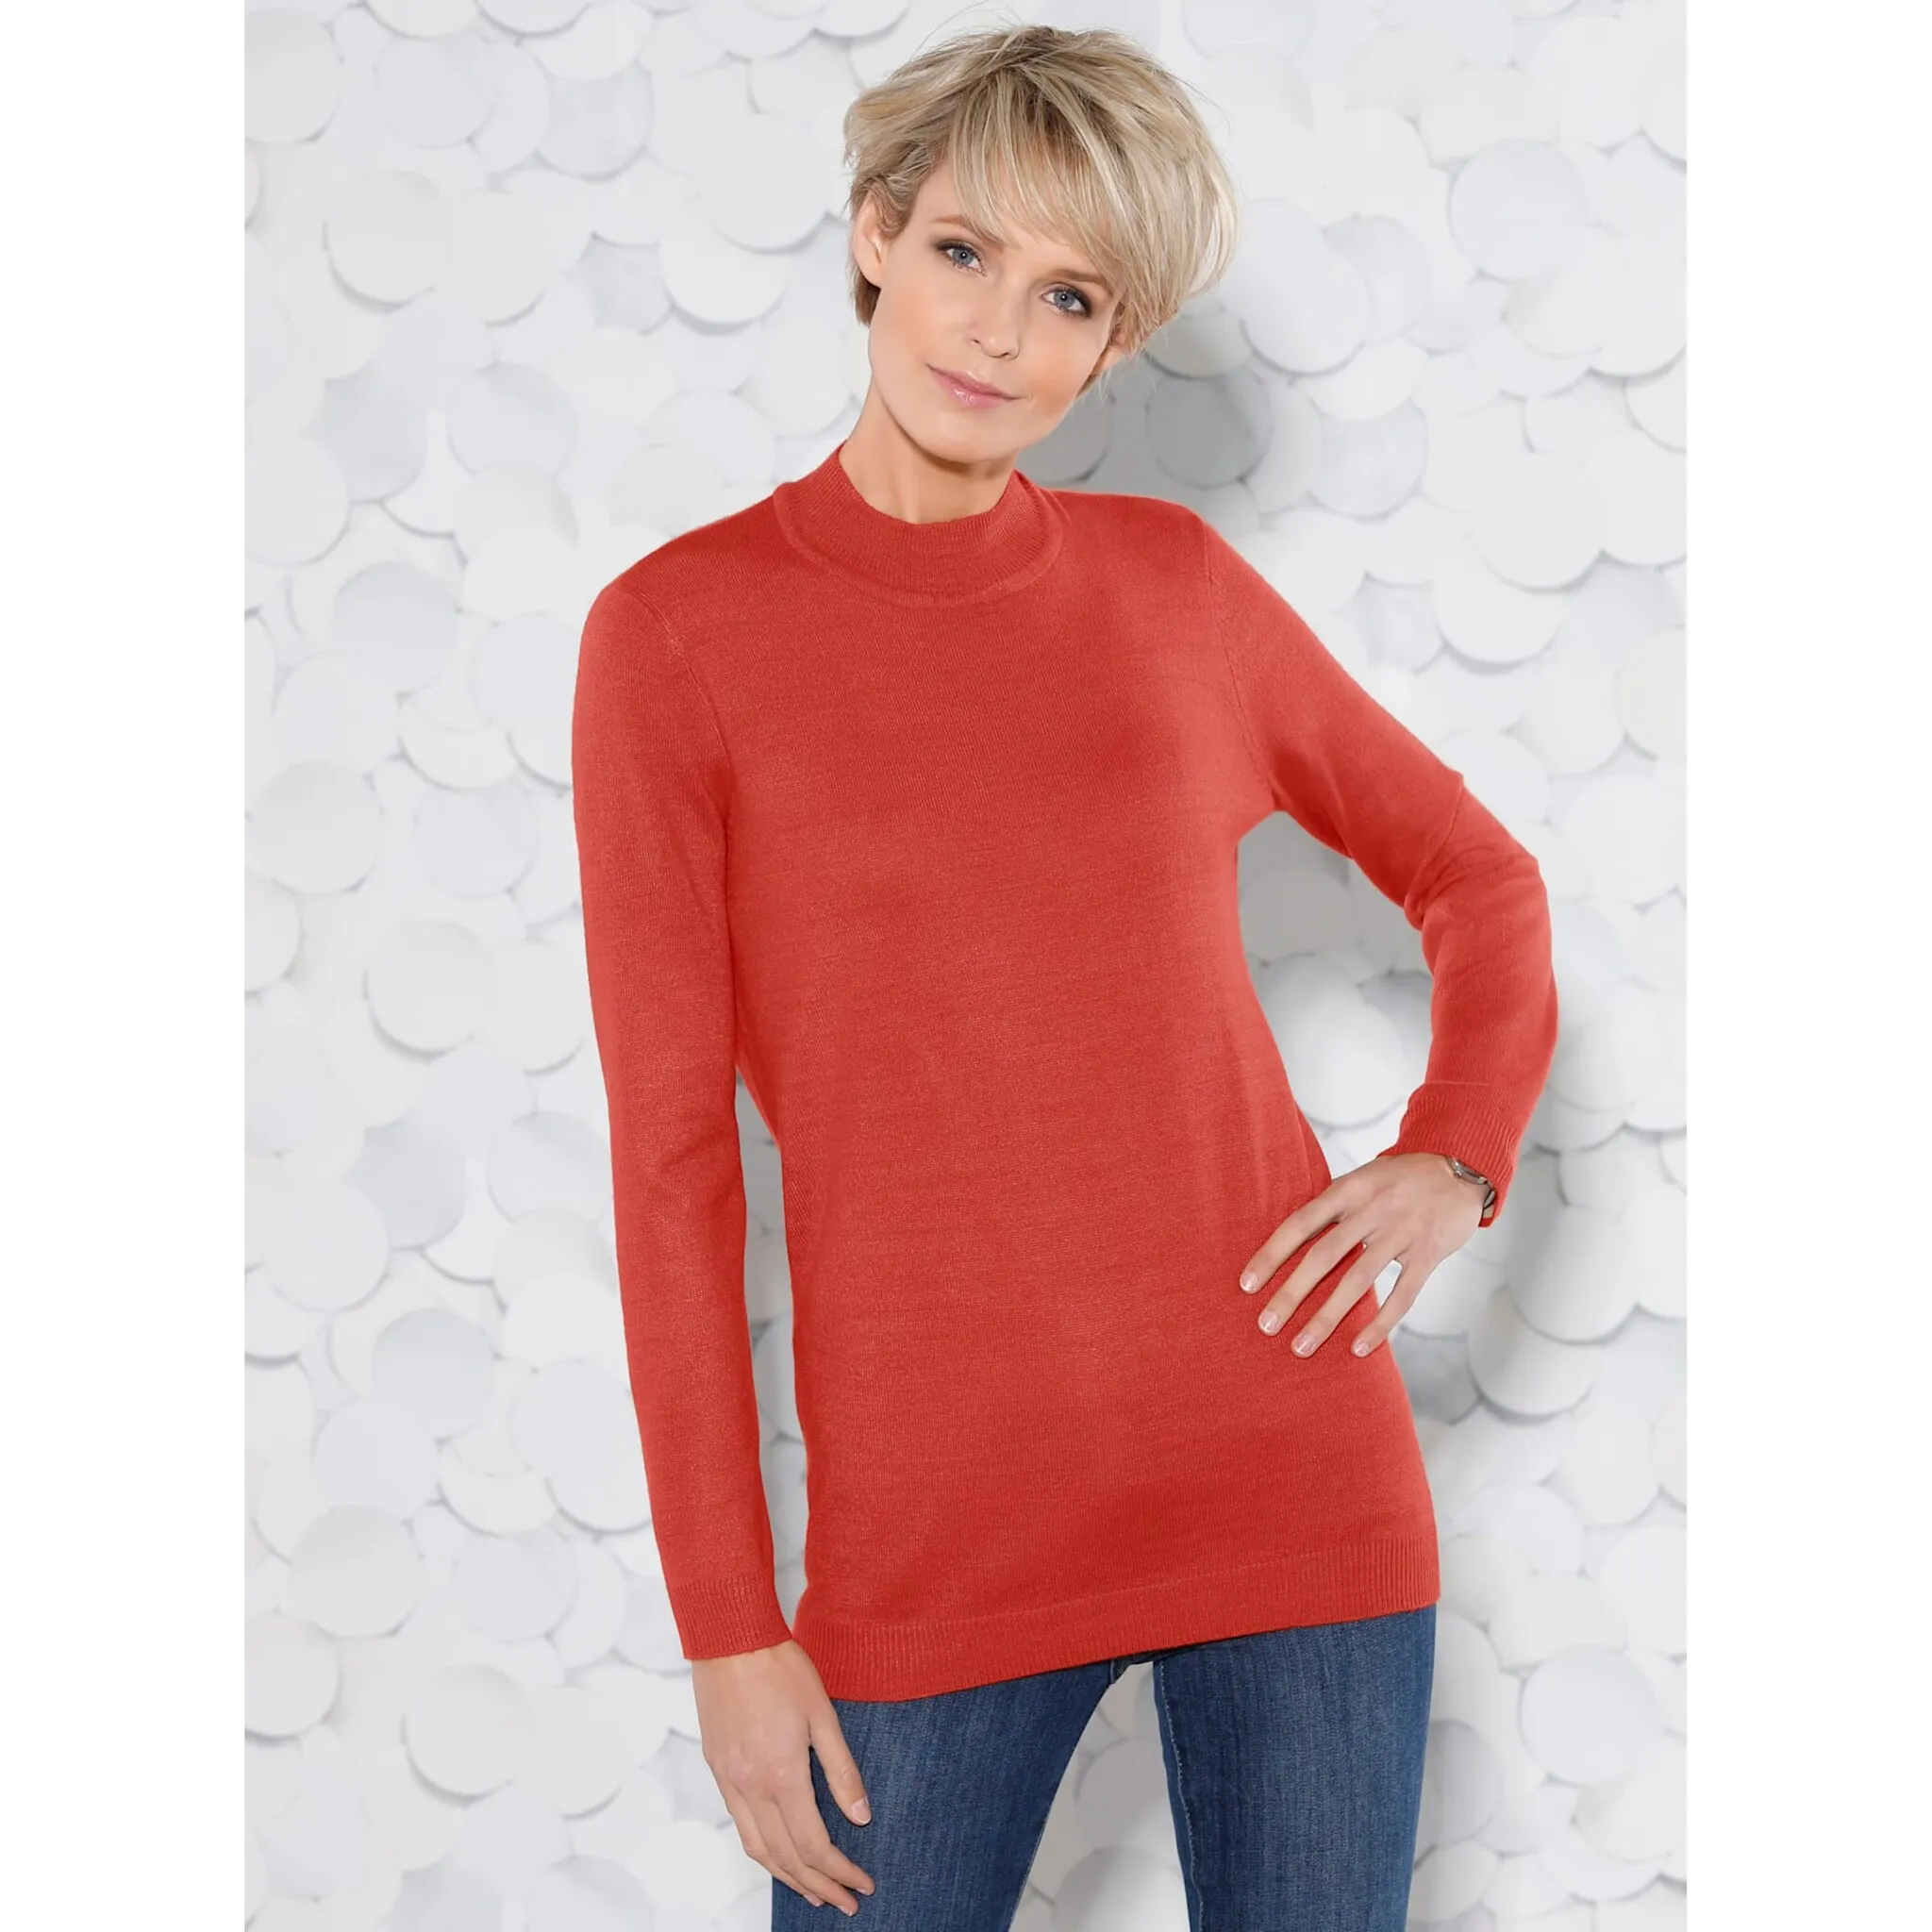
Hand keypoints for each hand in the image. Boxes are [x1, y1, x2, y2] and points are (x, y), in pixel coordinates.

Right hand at [693, 1639, 876, 1913]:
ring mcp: (729, 1781)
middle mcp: (750, 1787)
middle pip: (785, 1859)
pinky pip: (740, 1826)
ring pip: (758, 1849)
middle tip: (846, 1902)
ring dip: (788, 1878)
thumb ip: (842, 1770)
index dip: (841, 1872)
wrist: (729, 1638)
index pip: (814, 1846)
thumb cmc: (780, 1667)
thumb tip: (861, 1817)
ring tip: (816, 1892)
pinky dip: (763, 1851)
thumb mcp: (822, 1714)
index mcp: (781, 1775)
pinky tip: (780, 1853)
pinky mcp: (718, 1770)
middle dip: (819, 1886)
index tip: (864, 1883)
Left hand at [1236, 1151, 1489, 1358]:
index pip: (1301, 1223)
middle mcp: (1373, 1209)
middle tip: (1266, 1325)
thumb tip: (1288, 1244)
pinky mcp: (1428, 1254)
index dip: (1272, 1254)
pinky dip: (1379, 1324)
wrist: (1459, 1170)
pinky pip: (1402, 1296)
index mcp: (1350, 1188)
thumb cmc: (1399, 1179)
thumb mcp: (1362, 1179)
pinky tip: (1359, 1347)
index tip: (1247, 1284)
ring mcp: (1402, 1232)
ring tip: (1302, 1345)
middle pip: (1324, 1255)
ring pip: (1358, 1280)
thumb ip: (1332, 1208)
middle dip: (1292, 1293)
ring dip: (1327, 1317)